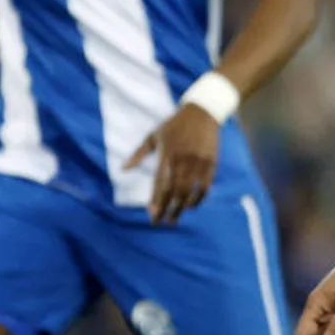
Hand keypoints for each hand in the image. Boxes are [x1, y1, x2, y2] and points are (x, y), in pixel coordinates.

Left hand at [126, 103, 220, 224]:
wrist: (202, 111)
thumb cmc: (174, 125)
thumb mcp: (154, 135)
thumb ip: (138, 154)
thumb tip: (123, 170)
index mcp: (166, 155)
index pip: (159, 184)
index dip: (156, 201)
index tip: (152, 215)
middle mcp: (182, 161)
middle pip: (174, 192)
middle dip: (168, 210)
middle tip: (163, 223)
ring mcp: (198, 163)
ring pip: (189, 192)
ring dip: (182, 208)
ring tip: (175, 218)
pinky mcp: (211, 164)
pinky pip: (205, 187)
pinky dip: (199, 199)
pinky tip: (192, 205)